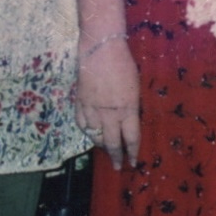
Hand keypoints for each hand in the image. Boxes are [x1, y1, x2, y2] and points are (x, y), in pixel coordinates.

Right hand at [75, 35, 140, 169]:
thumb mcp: (135, 88)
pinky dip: (87, 132)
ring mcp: (92, 110)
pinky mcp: (80, 103)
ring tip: (105, 149)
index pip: (132, 139)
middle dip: (116, 157)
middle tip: (117, 166)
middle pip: (112, 143)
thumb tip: (129, 122)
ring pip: (95, 137)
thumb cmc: (124, 64)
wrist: (100, 49)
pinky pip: (82, 125)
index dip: (133, 153)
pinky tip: (91, 133)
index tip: (132, 163)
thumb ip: (132, 107)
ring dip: (101, 145)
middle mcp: (109, 114)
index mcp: (128, 109)